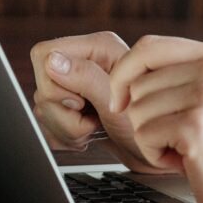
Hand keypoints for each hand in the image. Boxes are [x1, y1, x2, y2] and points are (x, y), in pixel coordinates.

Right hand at [27, 32, 178, 174]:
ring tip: (95, 129)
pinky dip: (64, 137)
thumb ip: (86, 78)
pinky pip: (45, 123)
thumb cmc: (152, 126)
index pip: (44, 55)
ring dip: (67, 128)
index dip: (56, 84)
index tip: (82, 102)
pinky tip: (88, 135)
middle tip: (93, 121)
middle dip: (63, 113)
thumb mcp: (120, 102)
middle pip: (42, 85)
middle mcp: (83, 62)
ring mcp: (74, 85)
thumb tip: (52, 61)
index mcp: (96, 47)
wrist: (160, 155)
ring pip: (42, 107)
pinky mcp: (69, 107)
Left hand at [104, 36, 202, 202]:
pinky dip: (155, 155)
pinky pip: (144, 134)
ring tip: (186, 147)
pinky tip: (185, 161)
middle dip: (144, 115)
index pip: (149, 47)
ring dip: (151, 137)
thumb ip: (175, 74)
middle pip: (138, 81)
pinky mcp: (195, 126)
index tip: (119, 101)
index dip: (123, 73)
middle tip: (179, 135)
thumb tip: (120, 73)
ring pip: (137, 109)